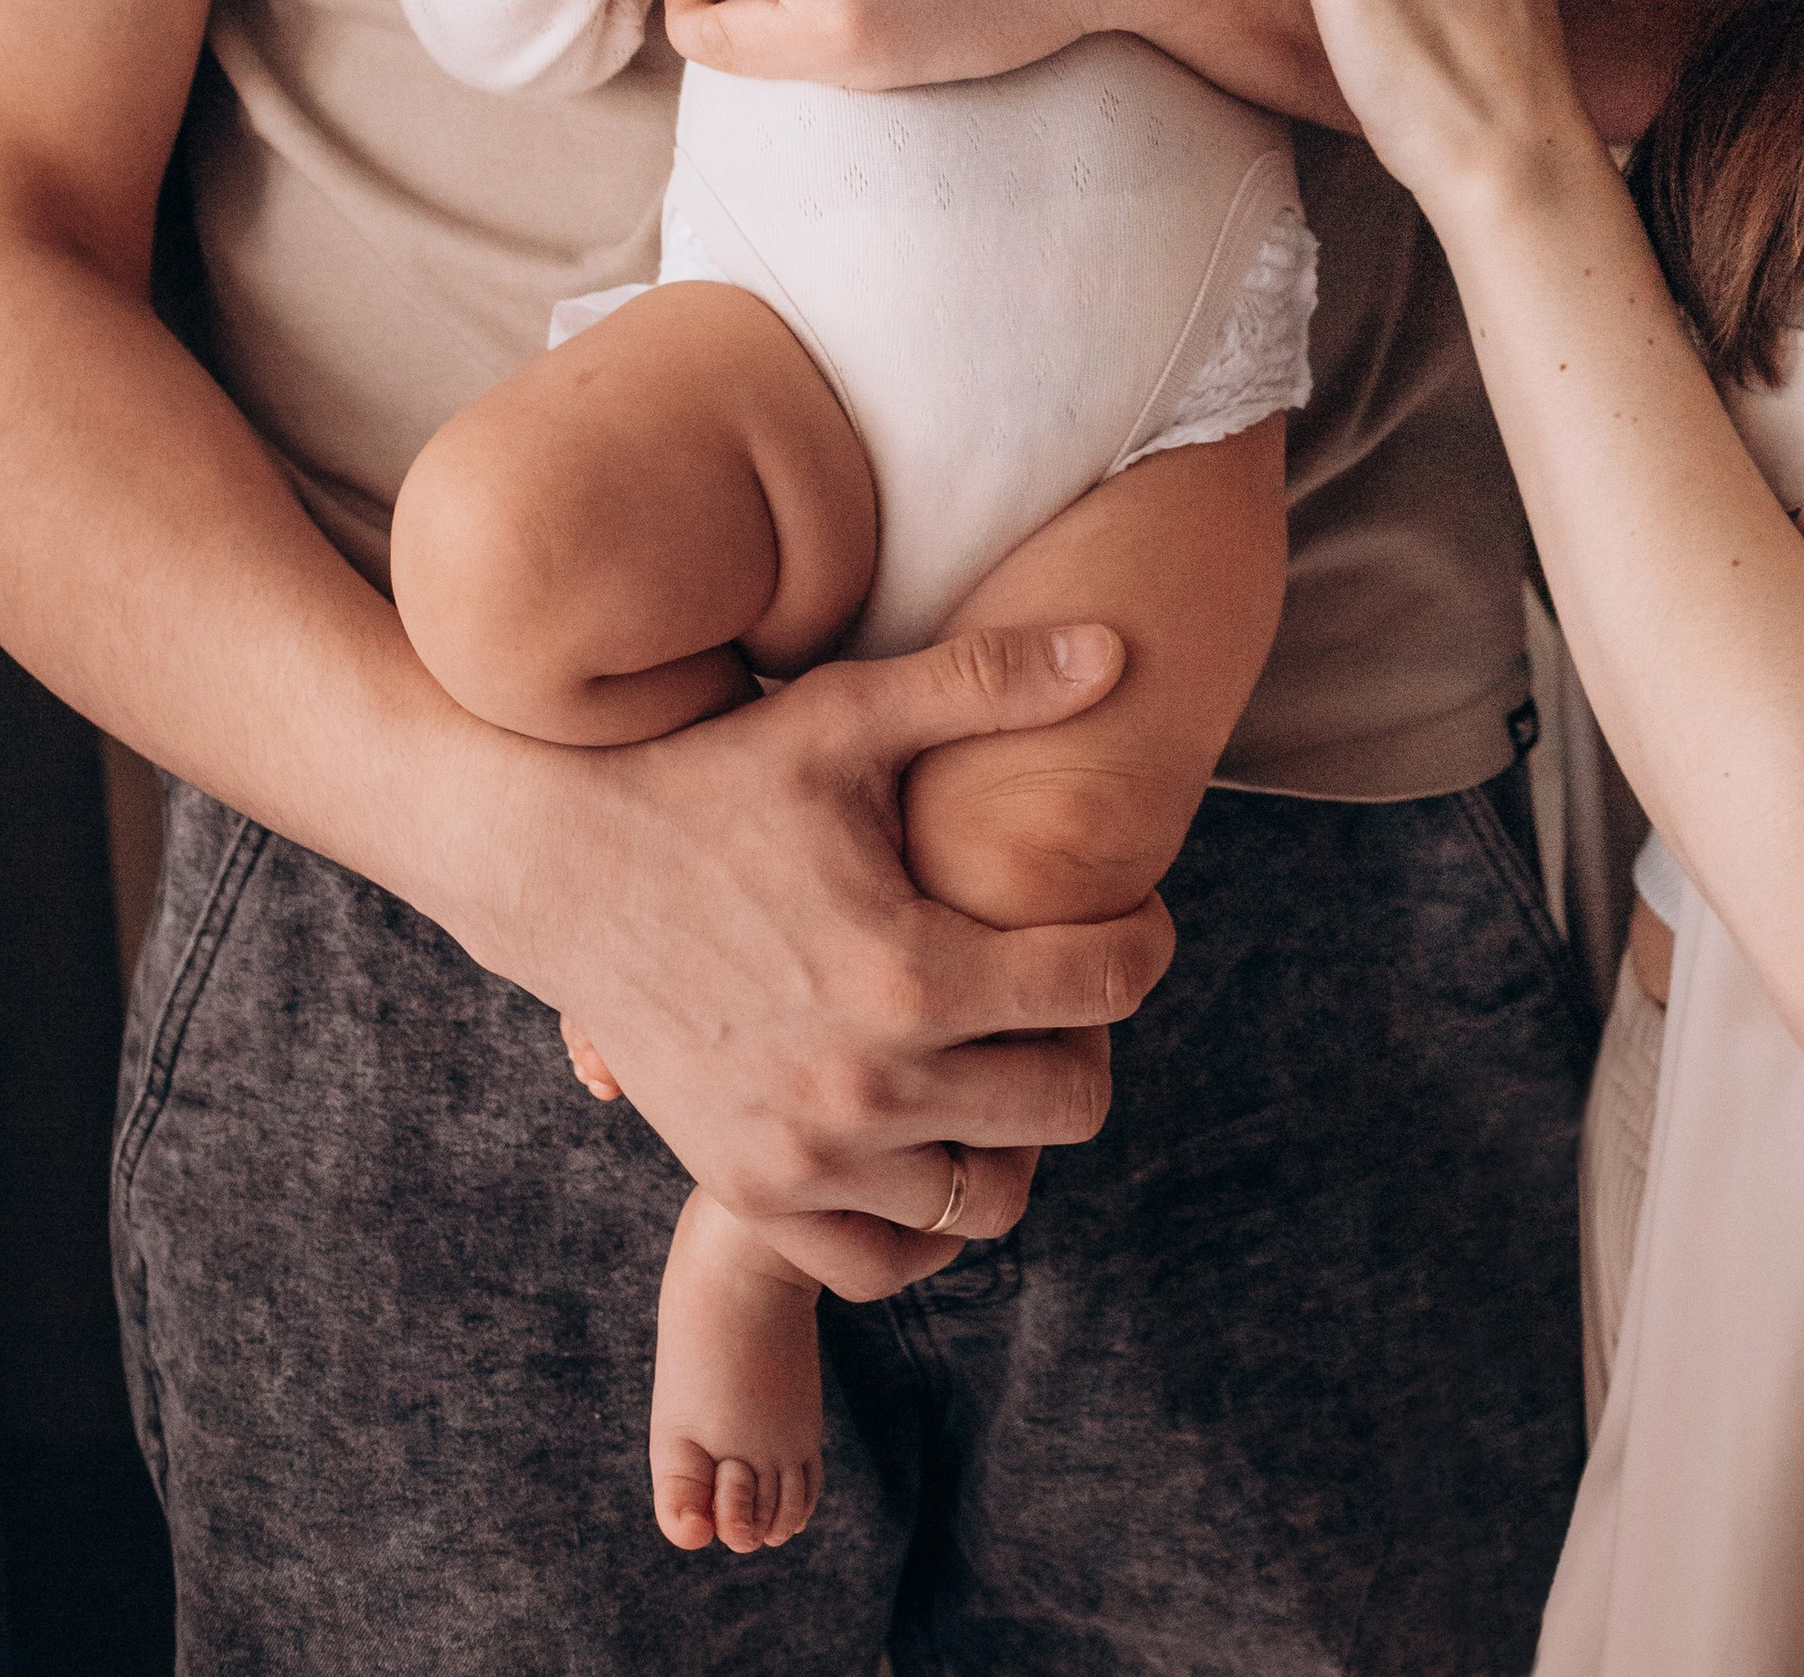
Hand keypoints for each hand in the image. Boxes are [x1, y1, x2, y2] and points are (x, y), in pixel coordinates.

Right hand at [471, 618, 1174, 1302]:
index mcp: (909, 972)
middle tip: (1059, 983)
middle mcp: (864, 1087)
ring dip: (1011, 1129)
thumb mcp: (847, 713)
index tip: (1134, 915)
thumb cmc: (714, 774)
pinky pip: (883, 1261)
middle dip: (1087, 1038)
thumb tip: (1120, 645)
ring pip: (987, 1197)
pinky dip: (924, 1218)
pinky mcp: (748, 1188)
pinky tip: (933, 1133)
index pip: (1101, 989)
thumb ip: (990, 681)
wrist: (557, 863)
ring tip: (996, 1050)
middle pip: (1067, 1105)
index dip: (1142, 943)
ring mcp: (803, 1155)